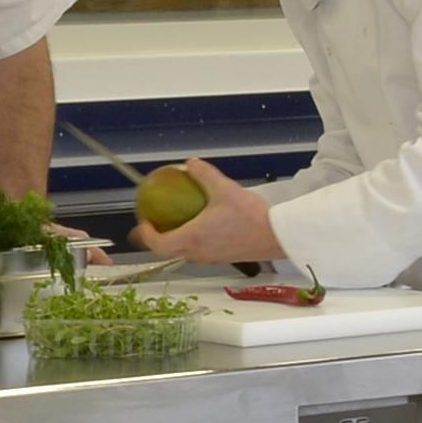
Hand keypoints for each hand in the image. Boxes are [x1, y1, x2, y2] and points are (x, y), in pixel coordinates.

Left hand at [153, 164, 283, 268]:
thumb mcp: (225, 189)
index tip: (143, 223)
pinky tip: (205, 227)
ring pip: (185, 252)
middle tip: (156, 224)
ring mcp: (211, 258)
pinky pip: (201, 251)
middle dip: (159, 239)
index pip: (158, 244)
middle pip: (169, 251)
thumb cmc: (251, 218)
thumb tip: (190, 164)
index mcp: (192, 238)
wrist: (278, 237)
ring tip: (179, 224)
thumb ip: (204, 174)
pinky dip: (194, 241)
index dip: (146, 235)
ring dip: (177, 240)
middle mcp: (198, 252)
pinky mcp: (224, 258)